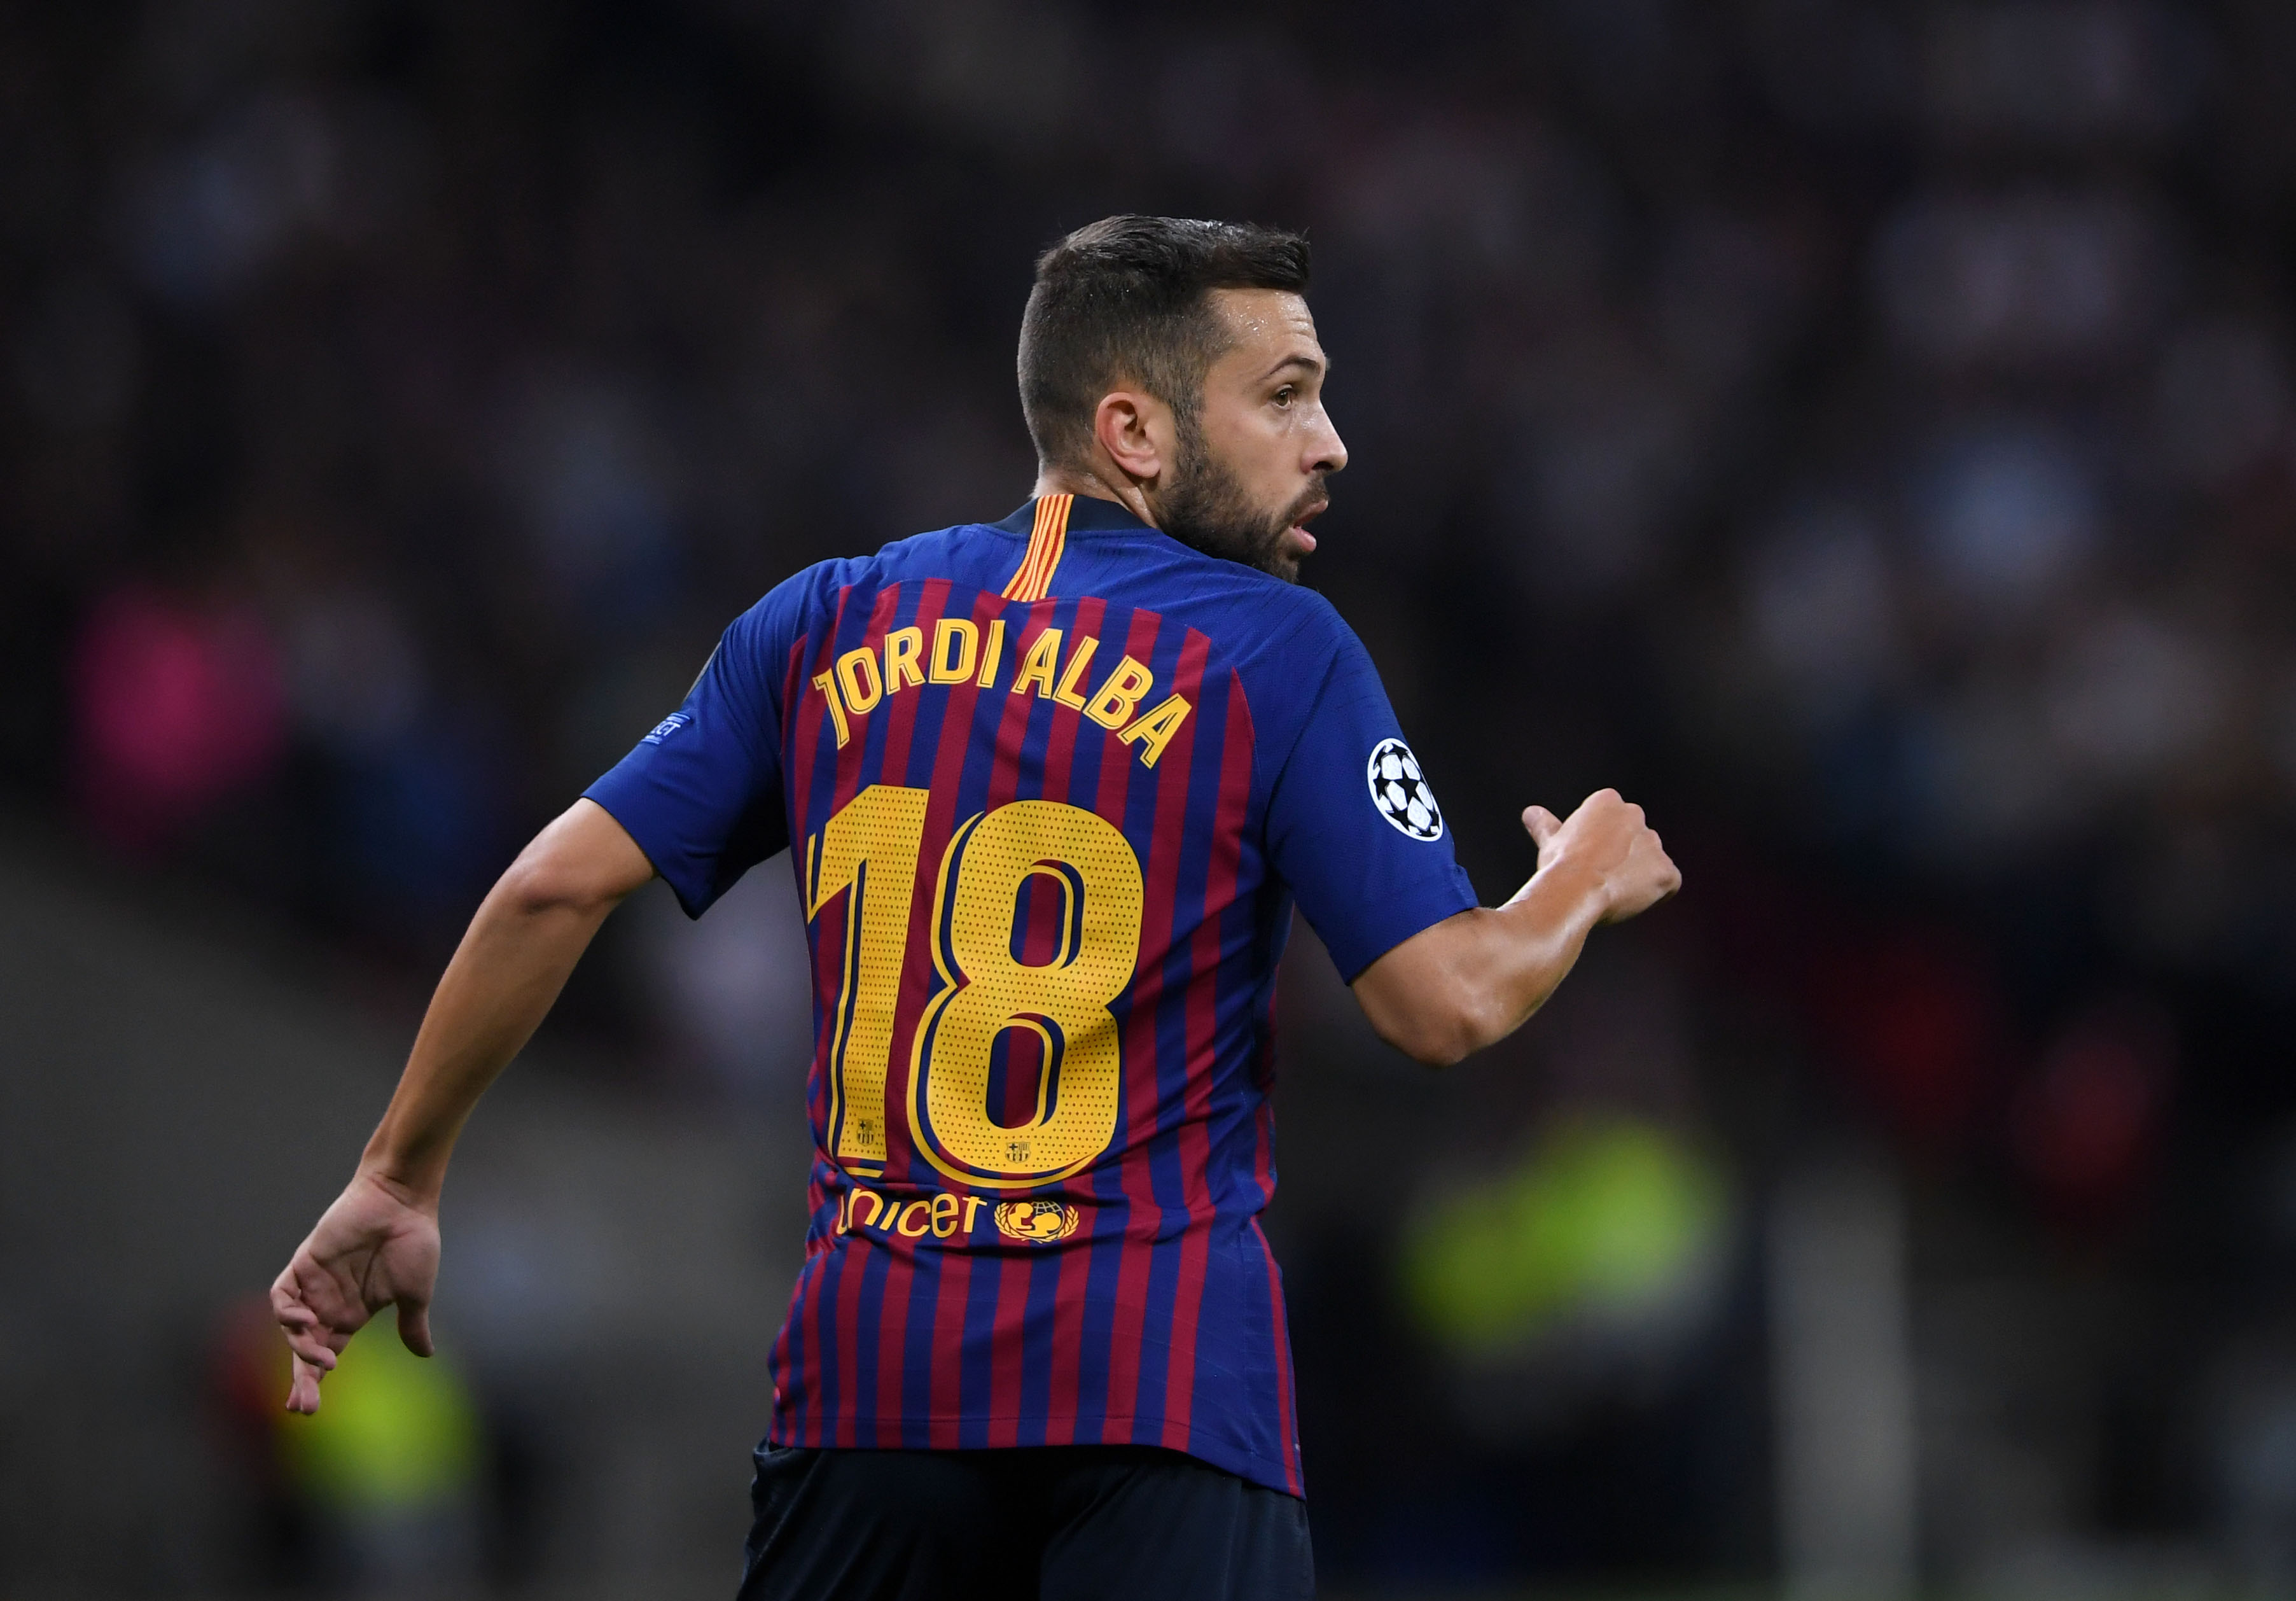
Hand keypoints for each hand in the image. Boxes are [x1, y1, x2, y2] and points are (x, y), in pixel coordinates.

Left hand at [270, 1168, 440, 1413]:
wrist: (404, 1201)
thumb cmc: (414, 1242)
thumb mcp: (415, 1293)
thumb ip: (412, 1325)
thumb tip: (426, 1355)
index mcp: (352, 1315)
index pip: (326, 1355)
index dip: (314, 1381)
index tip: (309, 1410)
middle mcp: (328, 1304)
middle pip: (305, 1348)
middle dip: (302, 1378)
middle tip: (302, 1406)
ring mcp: (314, 1284)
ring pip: (291, 1326)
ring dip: (300, 1348)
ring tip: (320, 1360)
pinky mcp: (304, 1263)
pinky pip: (282, 1294)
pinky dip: (286, 1312)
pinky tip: (306, 1321)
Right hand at [1521, 789, 1679, 921]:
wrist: (1573, 891)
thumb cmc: (1560, 864)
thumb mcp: (1550, 841)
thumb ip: (1546, 824)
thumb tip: (1530, 813)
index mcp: (1608, 802)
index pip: (1611, 823)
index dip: (1598, 846)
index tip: (1586, 860)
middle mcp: (1636, 815)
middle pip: (1633, 839)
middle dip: (1622, 857)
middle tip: (1598, 877)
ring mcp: (1654, 844)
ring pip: (1650, 861)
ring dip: (1638, 874)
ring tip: (1612, 890)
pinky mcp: (1667, 872)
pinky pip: (1667, 883)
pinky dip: (1655, 893)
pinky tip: (1630, 899)